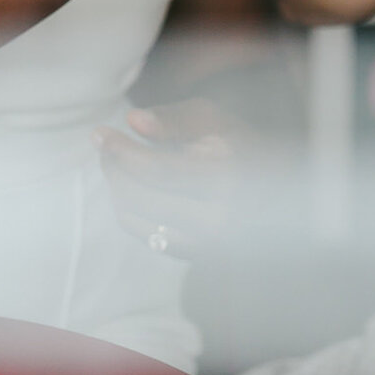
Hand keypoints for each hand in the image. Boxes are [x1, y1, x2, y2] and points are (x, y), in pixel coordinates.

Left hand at [97, 100, 238, 257]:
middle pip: (138, 197)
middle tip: (105, 145)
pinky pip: (144, 235)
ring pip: (134, 220)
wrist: (275, 190)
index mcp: (225, 178)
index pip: (155, 170)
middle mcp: (216, 219)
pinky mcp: (194, 255)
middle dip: (113, 167)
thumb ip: (173, 119)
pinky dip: (129, 209)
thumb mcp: (213, 119)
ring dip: (116, 188)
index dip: (119, 150)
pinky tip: (133, 186)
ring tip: (117, 162)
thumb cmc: (238, 144)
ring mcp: (204, 244)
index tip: (99, 134)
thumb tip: (133, 121)